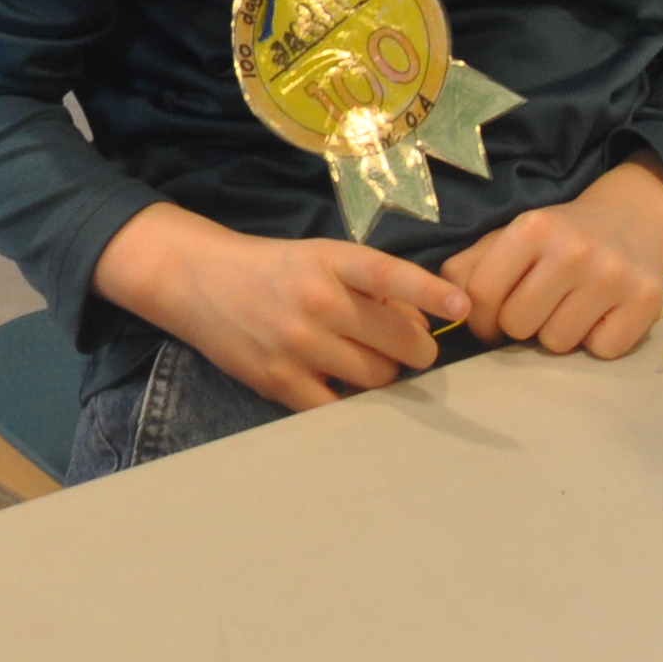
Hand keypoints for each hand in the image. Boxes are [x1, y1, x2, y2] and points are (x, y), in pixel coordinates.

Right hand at [94, 202, 469, 413]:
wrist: (199, 281)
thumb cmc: (275, 269)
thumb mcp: (322, 256)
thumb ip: (370, 283)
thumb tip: (422, 322)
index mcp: (332, 261)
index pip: (391, 276)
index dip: (430, 294)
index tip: (462, 307)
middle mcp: (317, 301)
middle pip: (400, 342)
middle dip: (416, 349)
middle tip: (410, 347)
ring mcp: (298, 344)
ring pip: (378, 378)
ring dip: (384, 374)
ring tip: (366, 360)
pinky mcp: (279, 381)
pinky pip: (340, 405)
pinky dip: (351, 399)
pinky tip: (342, 383)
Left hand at [440, 157, 662, 358]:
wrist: (632, 221)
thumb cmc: (558, 239)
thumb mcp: (510, 239)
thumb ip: (469, 268)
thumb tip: (445, 305)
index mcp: (532, 228)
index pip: (480, 296)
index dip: (480, 318)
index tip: (493, 318)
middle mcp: (572, 249)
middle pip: (517, 325)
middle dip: (523, 325)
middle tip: (542, 305)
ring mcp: (612, 275)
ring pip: (557, 343)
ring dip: (559, 333)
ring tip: (572, 306)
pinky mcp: (645, 300)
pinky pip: (601, 351)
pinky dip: (598, 341)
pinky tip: (603, 313)